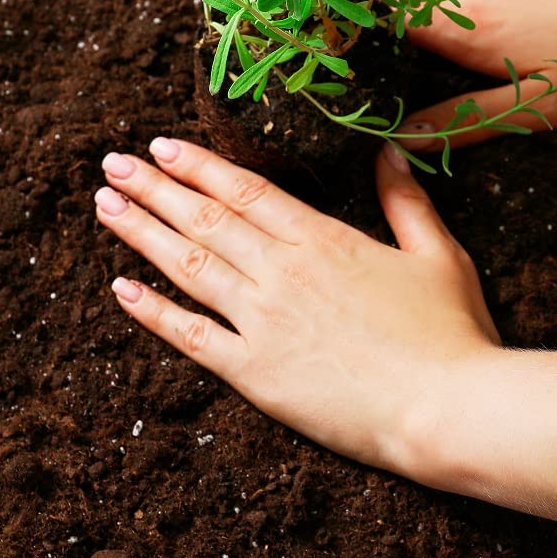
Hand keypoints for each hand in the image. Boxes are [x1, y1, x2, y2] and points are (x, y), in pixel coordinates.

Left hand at [94, 137, 499, 478]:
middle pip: (204, 218)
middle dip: (153, 187)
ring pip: (188, 265)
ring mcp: (262, 321)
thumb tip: (387, 148)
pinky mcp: (255, 373)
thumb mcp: (439, 253)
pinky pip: (191, 336)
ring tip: (105, 205)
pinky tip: (121, 288)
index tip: (161, 145)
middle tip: (113, 163)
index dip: (198, 165)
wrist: (450, 412)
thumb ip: (405, 198)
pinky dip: (153, 312)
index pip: (244, 189)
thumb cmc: (451, 333)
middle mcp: (281, 272)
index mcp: (321, 239)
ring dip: (141, 233)